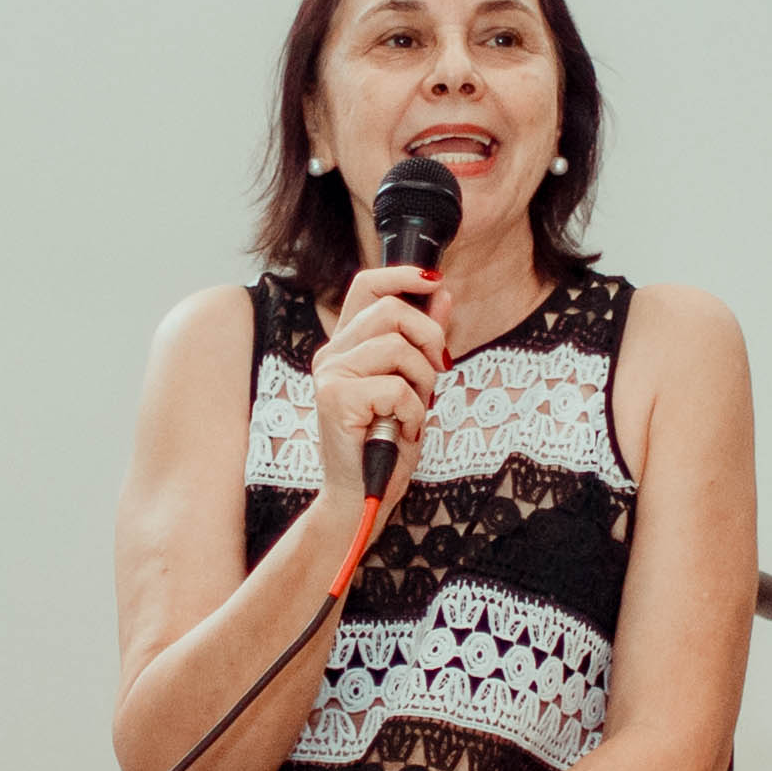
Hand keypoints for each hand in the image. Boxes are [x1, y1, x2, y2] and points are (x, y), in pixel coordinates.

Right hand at [304, 261, 449, 498]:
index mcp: (347, 346)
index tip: (434, 281)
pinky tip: (403, 430)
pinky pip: (396, 387)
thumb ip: (422, 339)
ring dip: (422, 383)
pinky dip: (413, 412)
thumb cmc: (385, 444)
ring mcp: (330, 375)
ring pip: (398, 347)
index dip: (402, 274)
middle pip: (392, 311)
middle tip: (433, 375)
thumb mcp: (413, 384)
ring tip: (413, 410)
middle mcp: (332, 354)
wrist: (362, 496)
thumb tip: (441, 294)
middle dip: (428, 339)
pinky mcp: (335, 399)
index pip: (367, 286)